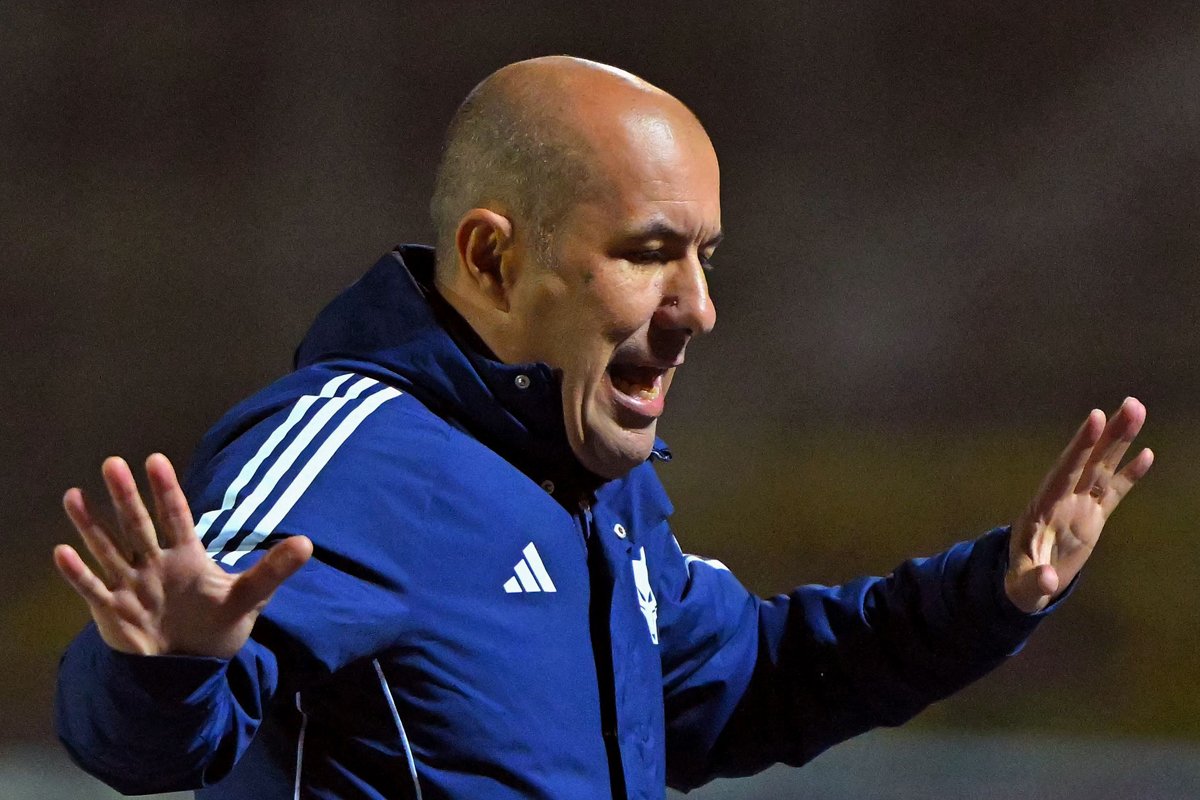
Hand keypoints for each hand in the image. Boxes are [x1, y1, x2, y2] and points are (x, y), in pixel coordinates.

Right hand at [54, 454, 311, 657]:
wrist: (191, 666)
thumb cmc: (217, 625)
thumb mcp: (248, 596)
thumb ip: (273, 570)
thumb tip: (307, 543)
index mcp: (186, 555)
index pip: (176, 516)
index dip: (166, 489)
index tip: (155, 460)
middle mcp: (155, 563)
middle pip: (138, 524)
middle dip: (126, 496)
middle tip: (113, 463)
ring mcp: (131, 585)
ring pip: (108, 548)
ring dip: (90, 524)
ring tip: (73, 495)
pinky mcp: (113, 611)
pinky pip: (92, 588)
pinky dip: (77, 573)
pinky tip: (61, 552)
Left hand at [1005, 397, 1152, 612]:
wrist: (1026, 586)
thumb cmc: (1021, 584)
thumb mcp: (1023, 587)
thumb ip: (1035, 581)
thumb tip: (1049, 580)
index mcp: (1043, 508)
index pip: (1064, 471)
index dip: (1080, 446)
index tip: (1095, 418)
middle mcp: (1062, 500)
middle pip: (1088, 461)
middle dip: (1108, 433)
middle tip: (1131, 403)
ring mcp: (1078, 506)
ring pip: (1103, 468)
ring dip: (1120, 441)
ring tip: (1137, 410)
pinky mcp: (1093, 517)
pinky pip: (1114, 492)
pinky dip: (1129, 474)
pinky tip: (1146, 453)